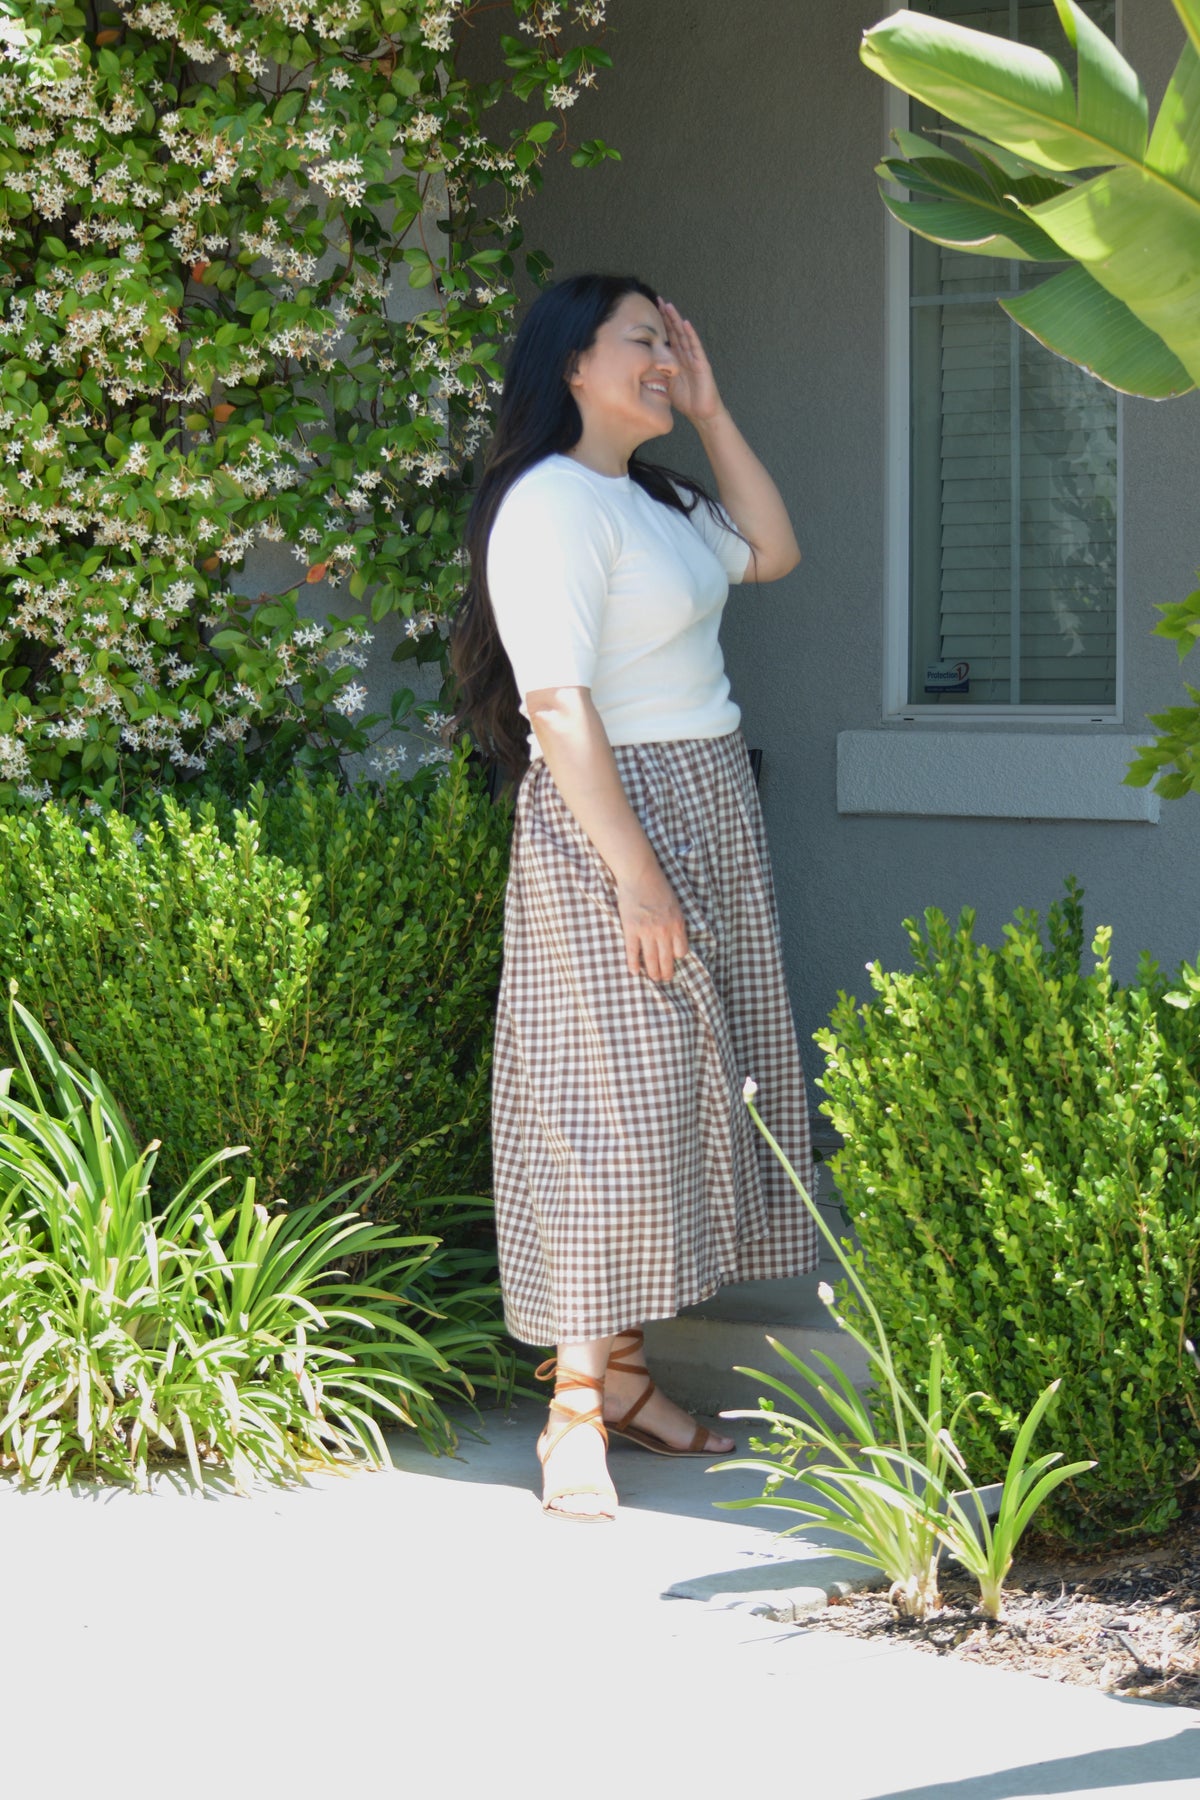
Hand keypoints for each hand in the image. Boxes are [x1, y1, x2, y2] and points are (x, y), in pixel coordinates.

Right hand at [615, 861, 688, 982]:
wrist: (640, 874)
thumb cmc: (658, 886)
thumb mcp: (675, 905)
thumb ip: (676, 922)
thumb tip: (674, 938)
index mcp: (677, 924)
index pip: (681, 951)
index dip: (677, 958)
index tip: (673, 960)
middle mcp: (664, 931)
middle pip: (667, 959)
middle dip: (666, 972)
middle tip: (664, 979)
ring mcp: (647, 931)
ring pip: (651, 959)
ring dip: (652, 973)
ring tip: (653, 979)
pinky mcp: (631, 929)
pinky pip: (633, 952)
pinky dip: (633, 964)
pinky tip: (634, 972)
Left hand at [658, 297, 725, 426]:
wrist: (701, 413)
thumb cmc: (685, 400)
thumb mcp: (665, 384)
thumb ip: (656, 373)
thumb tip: (638, 369)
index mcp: (676, 359)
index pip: (667, 337)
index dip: (660, 323)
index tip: (651, 310)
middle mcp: (685, 355)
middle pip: (675, 331)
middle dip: (667, 316)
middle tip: (659, 299)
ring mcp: (695, 358)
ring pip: (684, 335)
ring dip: (677, 320)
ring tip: (670, 306)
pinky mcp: (702, 364)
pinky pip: (696, 347)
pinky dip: (691, 335)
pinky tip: (685, 324)